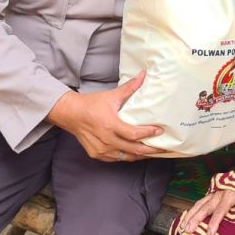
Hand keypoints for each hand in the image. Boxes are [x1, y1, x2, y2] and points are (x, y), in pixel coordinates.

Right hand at [46, 71, 162, 161]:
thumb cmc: (90, 104)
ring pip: (127, 157)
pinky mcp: (97, 155)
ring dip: (141, 155)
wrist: (70, 114)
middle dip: (151, 149)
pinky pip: (117, 159)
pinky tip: (137, 153)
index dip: (148, 133)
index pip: (134, 134)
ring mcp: (101, 150)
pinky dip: (128, 156)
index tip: (159, 131)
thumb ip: (129, 87)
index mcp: (110, 125)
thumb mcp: (111, 95)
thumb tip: (143, 75)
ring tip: (154, 151)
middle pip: (134, 150)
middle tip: (164, 147)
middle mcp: (106, 140)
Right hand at [180, 188, 234, 234]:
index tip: (210, 234)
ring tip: (184, 226)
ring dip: (191, 215)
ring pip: (200, 204)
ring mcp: (213, 193)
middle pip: (205, 207)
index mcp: (229, 195)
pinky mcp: (211, 194)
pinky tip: (187, 218)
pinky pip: (200, 202)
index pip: (220, 210)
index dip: (214, 222)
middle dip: (196, 219)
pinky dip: (193, 210)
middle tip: (189, 230)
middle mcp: (219, 194)